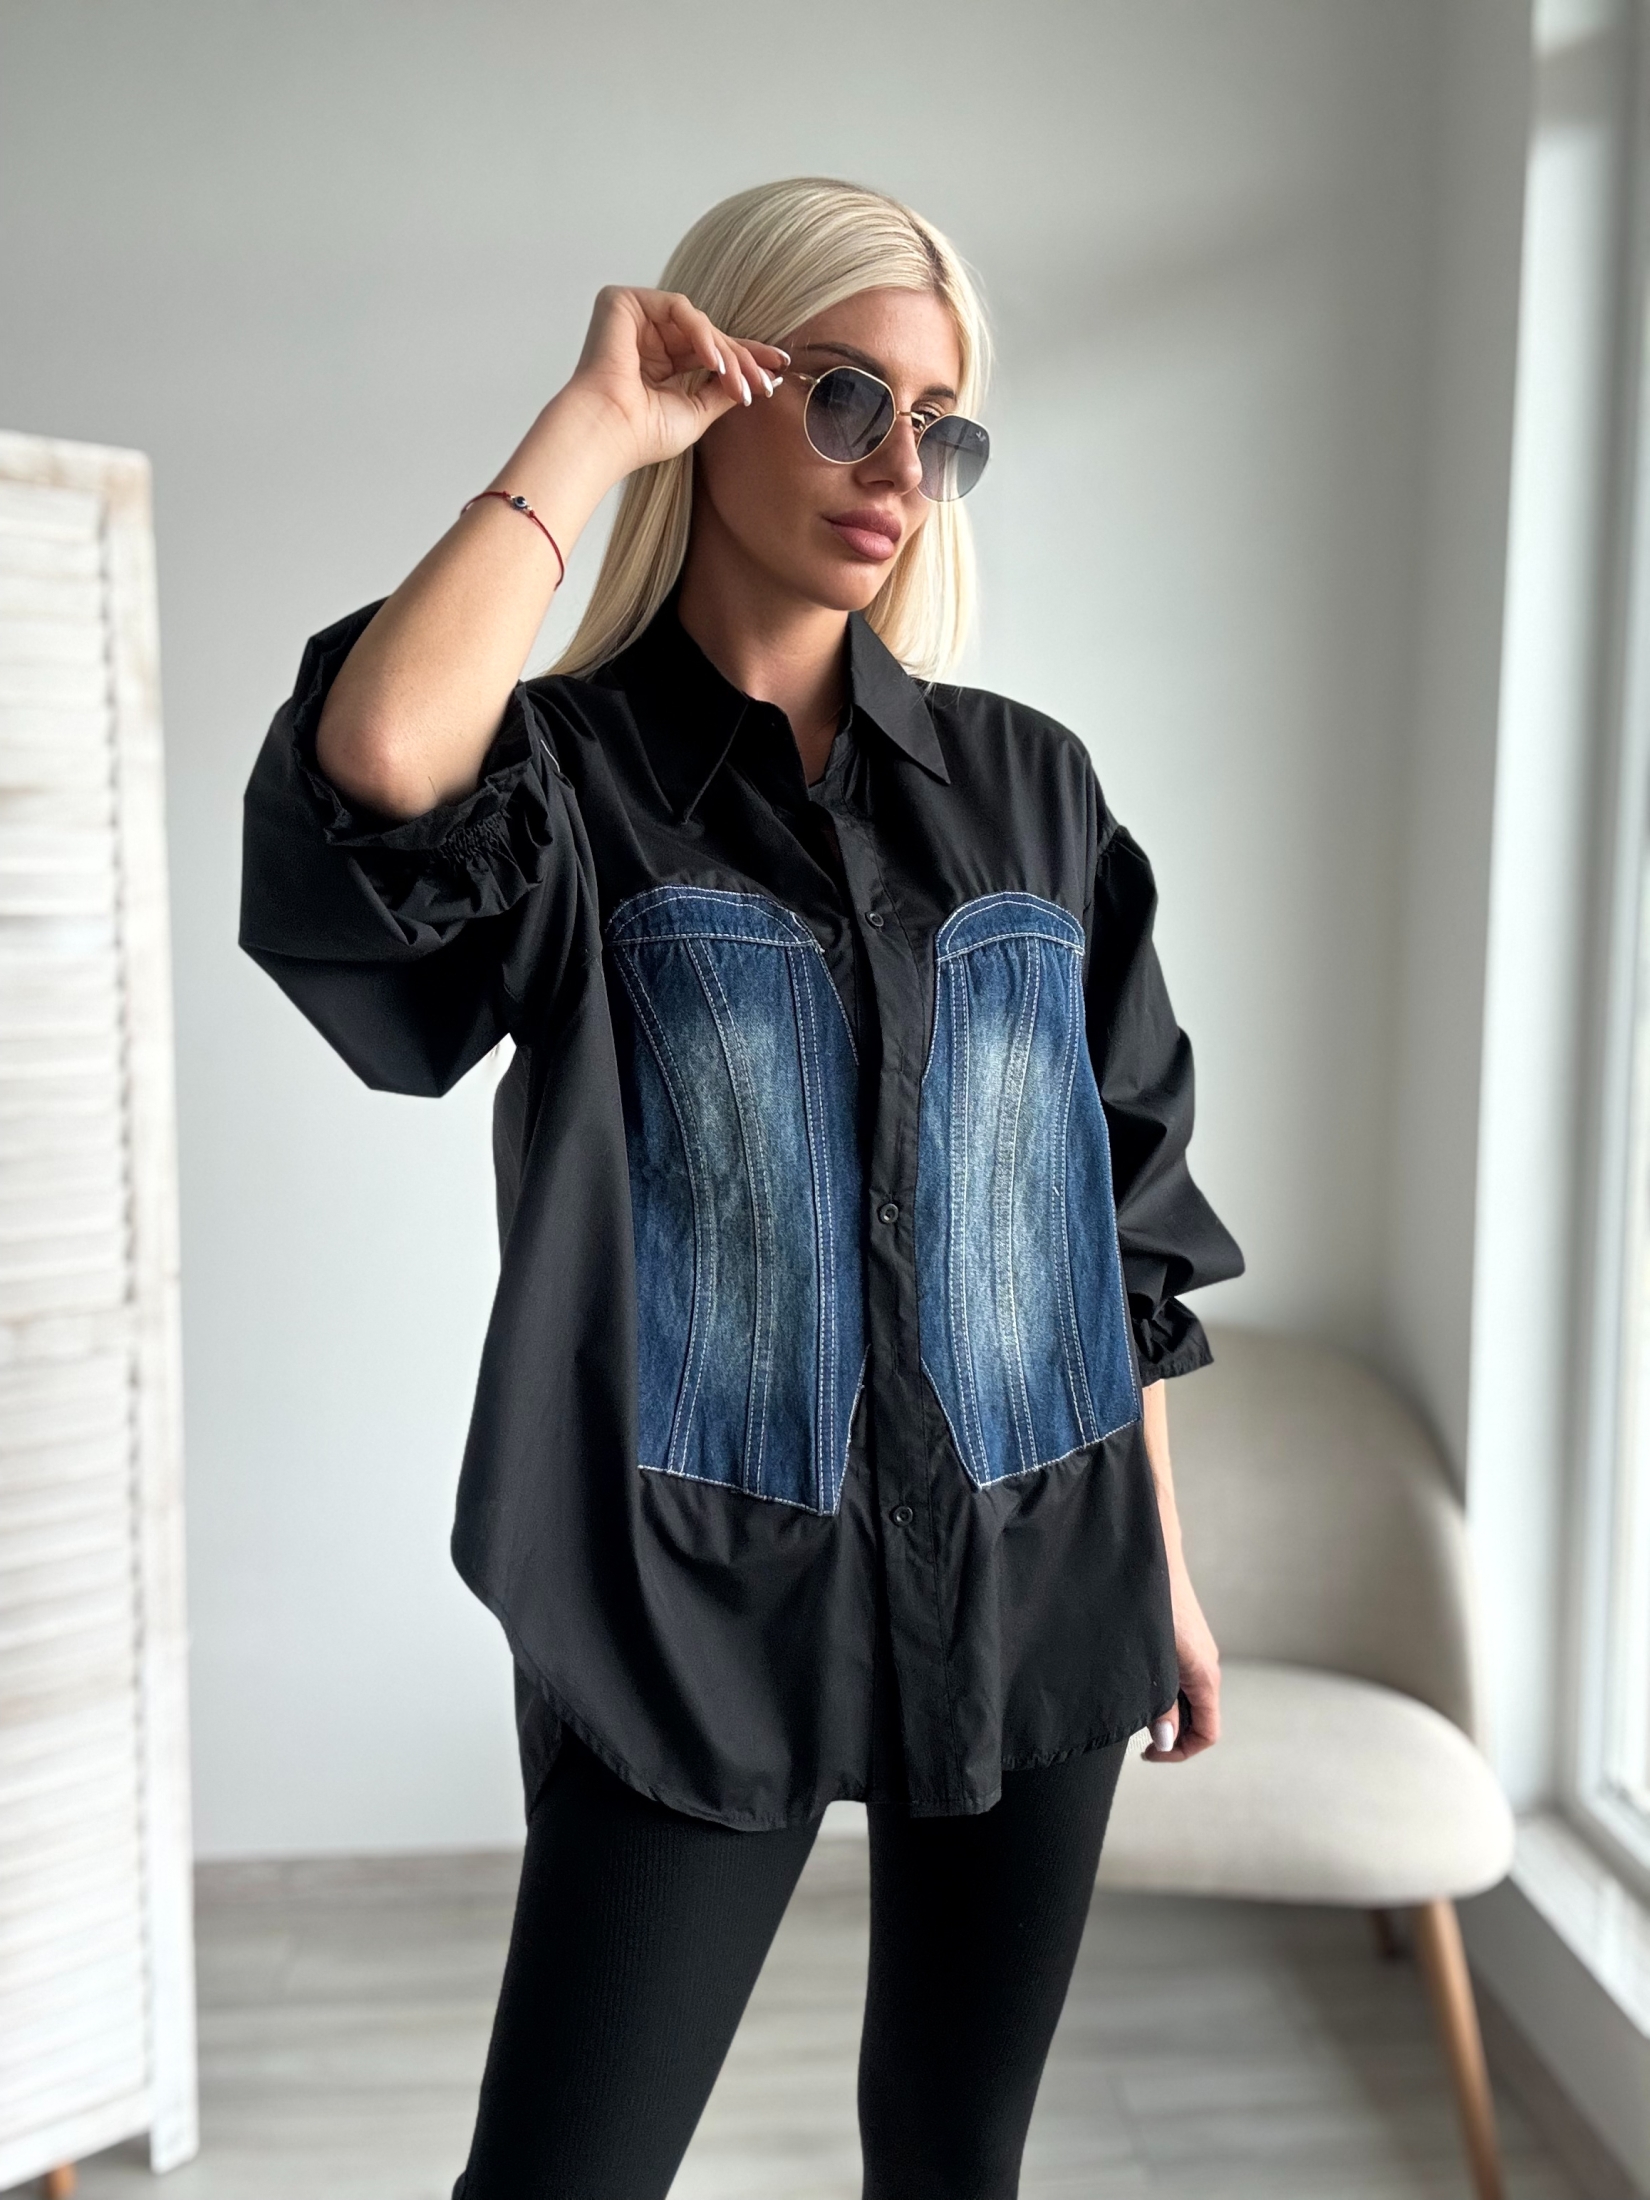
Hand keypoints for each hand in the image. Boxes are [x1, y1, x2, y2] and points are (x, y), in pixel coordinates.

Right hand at [565, 285, 789, 476]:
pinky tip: (714, 360)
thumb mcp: (696, 412)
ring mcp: (636, 320)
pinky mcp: (624, 302)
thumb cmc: (641, 434)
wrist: (607, 431)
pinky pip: (678, 306)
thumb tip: (757, 380)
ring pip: (698, 322)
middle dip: (742, 358)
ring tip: (737, 380)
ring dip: (725, 351)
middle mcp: (647, 339)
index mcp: (659, 365)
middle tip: (766, 380)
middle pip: (708, 336)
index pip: (709, 353)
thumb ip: (722, 391)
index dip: (745, 359)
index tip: (779, 368)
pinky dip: (701, 332)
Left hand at [1142, 1563, 1220, 1763]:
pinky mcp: (1184, 1639)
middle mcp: (1207, 1666)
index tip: (1145, 1752)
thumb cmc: (1150, 1602)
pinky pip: (1180, 1678)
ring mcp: (1196, 1651)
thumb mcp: (1154, 1661)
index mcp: (1205, 1676)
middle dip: (1170, 1734)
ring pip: (1187, 1698)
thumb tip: (1164, 1740)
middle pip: (1198, 1719)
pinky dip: (1162, 1691)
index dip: (1179, 1752)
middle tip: (1134, 1733)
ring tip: (1133, 1707)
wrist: (1149, 1552)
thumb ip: (1159, 1703)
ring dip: (1164, 1712)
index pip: (1208, 1733)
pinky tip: (1136, 1682)